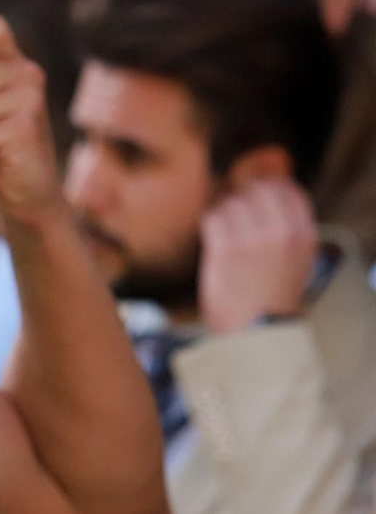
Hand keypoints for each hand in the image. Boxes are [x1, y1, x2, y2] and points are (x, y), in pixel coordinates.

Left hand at [198, 178, 317, 334]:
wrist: (257, 332)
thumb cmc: (271, 296)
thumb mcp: (294, 258)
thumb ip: (286, 222)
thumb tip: (274, 181)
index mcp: (303, 234)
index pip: (286, 187)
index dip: (266, 188)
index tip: (254, 200)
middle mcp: (282, 232)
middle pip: (256, 188)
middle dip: (241, 197)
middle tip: (234, 216)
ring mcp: (253, 240)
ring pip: (231, 202)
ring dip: (223, 213)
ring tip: (225, 234)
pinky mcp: (226, 250)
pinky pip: (212, 218)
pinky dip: (209, 225)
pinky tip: (214, 240)